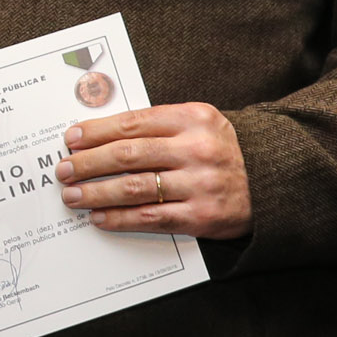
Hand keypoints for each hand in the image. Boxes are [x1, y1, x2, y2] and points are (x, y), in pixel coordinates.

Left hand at [56, 103, 252, 238]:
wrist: (273, 180)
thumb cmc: (221, 149)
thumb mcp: (197, 124)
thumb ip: (157, 125)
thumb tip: (97, 136)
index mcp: (193, 118)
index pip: (133, 122)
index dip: (96, 132)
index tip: (71, 139)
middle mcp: (197, 149)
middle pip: (129, 154)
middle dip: (88, 163)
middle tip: (63, 170)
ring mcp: (201, 184)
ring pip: (135, 188)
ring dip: (97, 192)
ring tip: (72, 195)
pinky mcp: (203, 216)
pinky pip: (151, 218)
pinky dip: (120, 218)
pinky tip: (99, 217)